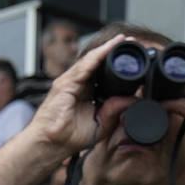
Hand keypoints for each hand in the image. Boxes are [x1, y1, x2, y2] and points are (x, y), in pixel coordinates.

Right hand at [26, 35, 131, 159]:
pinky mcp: (64, 83)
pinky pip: (83, 66)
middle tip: (131, 41)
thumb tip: (133, 100)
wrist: (51, 144)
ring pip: (91, 60)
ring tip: (122, 40)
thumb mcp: (102, 123)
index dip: (117, 63)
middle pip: (97, 62)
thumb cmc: (69, 136)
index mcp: (86, 92)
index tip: (133, 57)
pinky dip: (96, 56)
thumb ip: (116, 110)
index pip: (103, 73)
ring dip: (107, 49)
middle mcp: (78, 84)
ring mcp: (70, 82)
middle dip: (113, 51)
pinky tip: (108, 49)